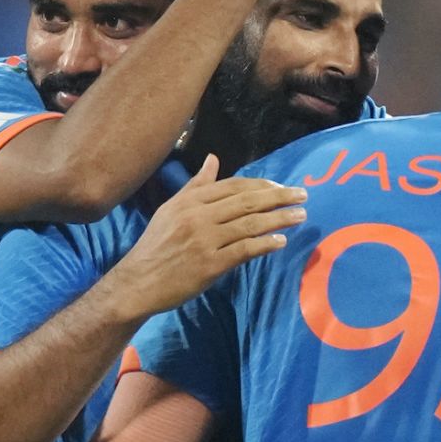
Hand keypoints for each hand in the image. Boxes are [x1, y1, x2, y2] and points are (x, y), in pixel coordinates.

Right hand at [108, 155, 306, 317]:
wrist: (137, 281)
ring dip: (279, 219)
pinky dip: (264, 244)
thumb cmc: (156, 246)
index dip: (261, 185)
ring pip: (249, 224)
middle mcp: (198, 217)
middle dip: (278, 197)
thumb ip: (196, 185)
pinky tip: (281, 241)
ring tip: (300, 215)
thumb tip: (213, 159)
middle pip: (246, 201)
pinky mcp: (209, 265)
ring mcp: (204, 240)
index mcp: (190, 201)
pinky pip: (243, 250)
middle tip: (303, 195)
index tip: (281, 186)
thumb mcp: (171, 209)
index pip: (233, 186)